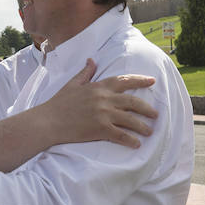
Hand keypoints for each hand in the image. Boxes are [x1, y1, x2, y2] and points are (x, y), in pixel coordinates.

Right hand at [42, 58, 157, 148]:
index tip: (152, 81)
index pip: (124, 80)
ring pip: (130, 119)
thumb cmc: (58, 103)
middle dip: (146, 108)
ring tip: (150, 131)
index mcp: (98, 87)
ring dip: (142, 126)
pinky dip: (130, 140)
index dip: (140, 80)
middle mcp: (104, 99)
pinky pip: (120, 135)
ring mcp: (103, 114)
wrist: (48, 121)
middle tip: (156, 114)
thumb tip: (91, 60)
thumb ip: (85, 73)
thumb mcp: (72, 84)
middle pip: (132, 101)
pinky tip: (137, 144)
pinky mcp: (100, 129)